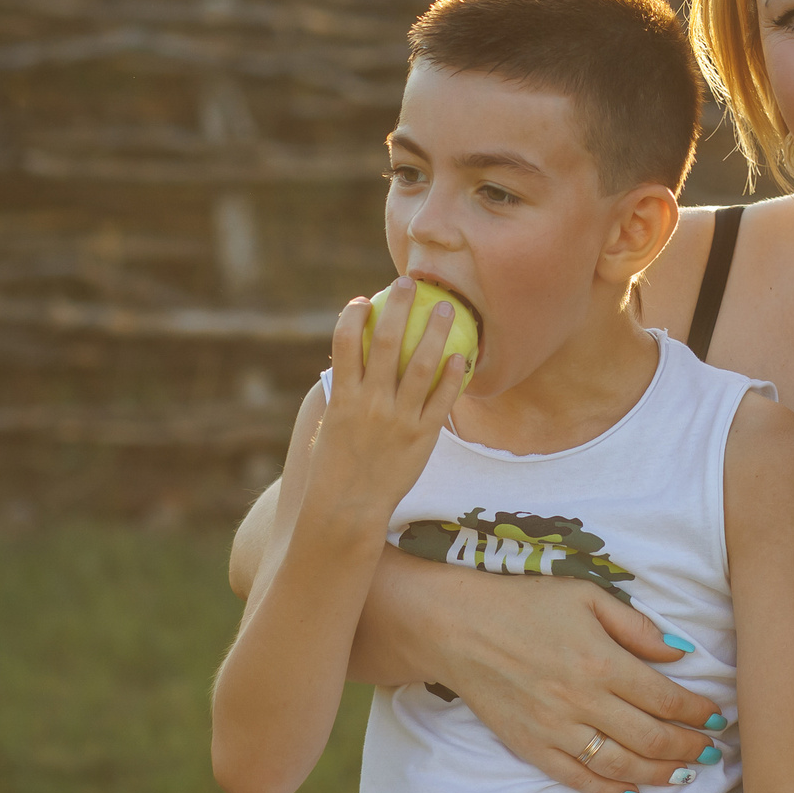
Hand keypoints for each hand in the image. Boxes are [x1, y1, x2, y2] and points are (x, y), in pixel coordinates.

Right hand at [296, 282, 466, 533]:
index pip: (344, 343)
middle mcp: (369, 402)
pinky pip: (441, 399)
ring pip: (420, 365)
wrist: (347, 509)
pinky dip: (452, 375)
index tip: (363, 301)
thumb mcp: (329, 428)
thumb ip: (340, 396)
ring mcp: (397, 419)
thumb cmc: (336, 468)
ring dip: (436, 332)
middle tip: (409, 283)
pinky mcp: (421, 437)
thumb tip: (343, 370)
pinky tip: (464, 356)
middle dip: (398, 307)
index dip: (353, 316)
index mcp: (342, 397)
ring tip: (448, 309)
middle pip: (386, 343)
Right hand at [402, 565, 726, 792]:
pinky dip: (609, 792)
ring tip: (684, 776)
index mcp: (602, 662)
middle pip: (650, 738)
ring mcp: (556, 729)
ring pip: (620, 766)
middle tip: (711, 753)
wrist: (458, 627)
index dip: (698, 713)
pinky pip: (577, 779)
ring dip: (659, 775)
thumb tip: (680, 653)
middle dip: (688, 749)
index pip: (665, 699)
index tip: (717, 718)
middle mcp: (583, 702)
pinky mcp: (532, 747)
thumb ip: (636, 627)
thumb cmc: (526, 604)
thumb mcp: (587, 597)